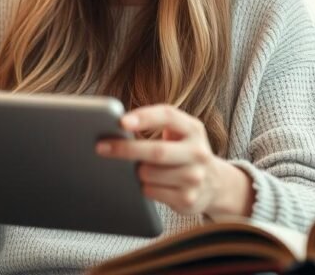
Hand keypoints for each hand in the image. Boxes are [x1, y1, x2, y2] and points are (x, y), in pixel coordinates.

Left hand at [96, 105, 250, 217]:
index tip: (121, 122)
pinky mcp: (188, 199)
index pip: (168, 116)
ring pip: (149, 174)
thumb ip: (156, 124)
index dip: (144, 117)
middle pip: (156, 151)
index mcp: (193, 129)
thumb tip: (117, 127)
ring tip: (140, 168)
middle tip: (101, 147)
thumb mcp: (179, 133)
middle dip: (125, 149)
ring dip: (136, 171)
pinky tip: (151, 183)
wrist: (214, 184)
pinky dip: (144, 187)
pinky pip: (151, 192)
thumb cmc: (183, 151)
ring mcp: (195, 177)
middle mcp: (198, 152)